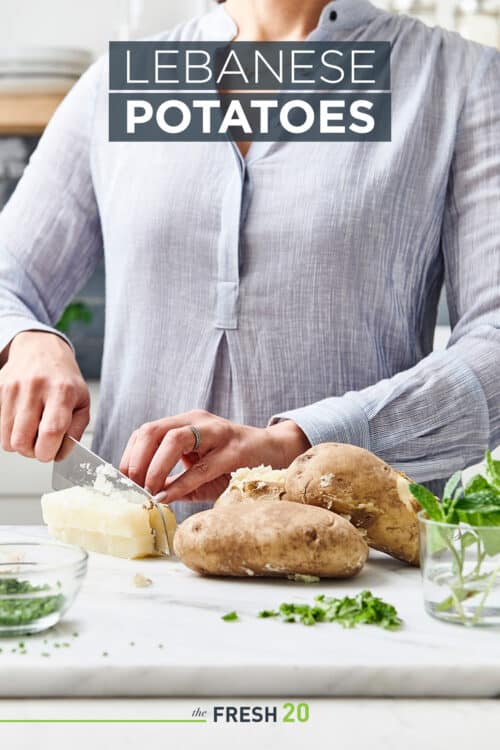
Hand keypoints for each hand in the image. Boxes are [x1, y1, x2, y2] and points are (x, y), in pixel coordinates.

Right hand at [0, 331, 89, 460]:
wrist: (41, 350)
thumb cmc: (63, 380)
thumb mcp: (82, 403)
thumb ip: (75, 432)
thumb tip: (59, 455)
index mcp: (62, 391)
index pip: (51, 431)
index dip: (48, 451)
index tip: (50, 453)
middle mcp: (35, 387)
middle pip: (22, 440)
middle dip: (31, 451)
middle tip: (40, 442)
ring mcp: (12, 387)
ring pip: (6, 437)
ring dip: (18, 442)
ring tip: (31, 430)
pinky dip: (8, 430)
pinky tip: (20, 419)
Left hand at [119, 410, 309, 502]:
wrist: (274, 452)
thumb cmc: (233, 464)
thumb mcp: (199, 470)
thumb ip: (175, 482)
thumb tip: (147, 499)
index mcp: (186, 422)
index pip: (146, 431)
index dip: (129, 455)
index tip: (120, 480)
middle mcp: (198, 420)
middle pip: (154, 430)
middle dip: (137, 460)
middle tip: (132, 486)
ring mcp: (217, 432)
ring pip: (174, 439)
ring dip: (155, 467)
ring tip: (149, 490)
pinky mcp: (234, 449)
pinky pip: (201, 467)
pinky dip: (179, 484)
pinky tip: (168, 497)